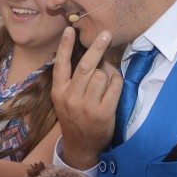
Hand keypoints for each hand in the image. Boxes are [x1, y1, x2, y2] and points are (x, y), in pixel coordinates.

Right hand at [51, 27, 121, 169]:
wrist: (81, 146)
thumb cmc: (74, 117)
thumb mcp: (63, 100)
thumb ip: (71, 80)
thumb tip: (88, 54)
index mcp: (59, 92)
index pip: (60, 65)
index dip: (64, 46)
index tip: (69, 30)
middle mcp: (71, 98)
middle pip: (85, 66)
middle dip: (96, 47)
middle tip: (106, 33)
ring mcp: (87, 106)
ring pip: (101, 75)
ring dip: (108, 70)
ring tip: (108, 74)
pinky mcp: (103, 113)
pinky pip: (114, 87)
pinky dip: (117, 81)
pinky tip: (115, 83)